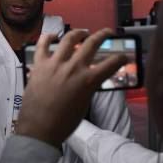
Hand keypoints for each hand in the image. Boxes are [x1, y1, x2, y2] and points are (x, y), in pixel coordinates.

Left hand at [16, 29, 126, 146]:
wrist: (39, 129)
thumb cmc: (64, 122)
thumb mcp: (84, 104)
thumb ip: (88, 86)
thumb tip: (88, 77)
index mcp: (88, 80)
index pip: (111, 63)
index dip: (121, 58)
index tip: (124, 56)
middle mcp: (73, 68)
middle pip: (92, 43)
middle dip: (102, 35)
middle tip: (107, 33)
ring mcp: (55, 64)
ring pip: (69, 39)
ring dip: (78, 33)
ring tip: (82, 33)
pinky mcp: (39, 64)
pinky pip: (43, 44)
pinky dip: (48, 38)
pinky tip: (54, 36)